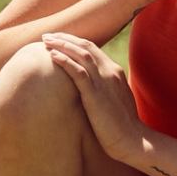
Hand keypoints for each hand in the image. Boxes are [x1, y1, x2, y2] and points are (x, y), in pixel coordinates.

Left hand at [41, 33, 147, 164]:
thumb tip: (88, 88)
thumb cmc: (121, 125)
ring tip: (45, 41)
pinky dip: (64, 61)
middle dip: (65, 38)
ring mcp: (103, 81)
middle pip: (85, 45)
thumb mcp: (113, 99)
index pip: (92, 48)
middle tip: (47, 35)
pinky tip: (52, 56)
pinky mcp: (95, 94)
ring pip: (81, 54)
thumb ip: (103, 88)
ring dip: (62, 45)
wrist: (132, 140)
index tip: (59, 38)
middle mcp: (110, 71)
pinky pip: (78, 72)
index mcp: (114, 71)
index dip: (74, 41)